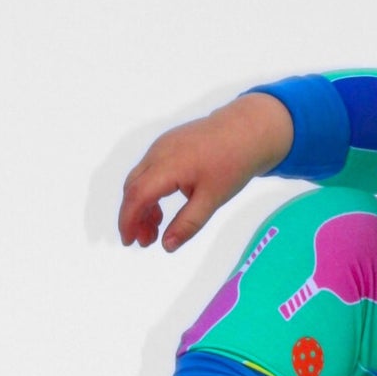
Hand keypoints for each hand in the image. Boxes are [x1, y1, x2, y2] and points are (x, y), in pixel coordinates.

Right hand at [118, 94, 293, 251]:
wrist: (248, 129)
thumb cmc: (232, 163)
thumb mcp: (212, 199)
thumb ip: (188, 223)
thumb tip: (167, 246)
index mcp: (168, 166)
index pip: (136, 196)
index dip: (128, 221)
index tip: (129, 242)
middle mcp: (159, 152)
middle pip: (133, 188)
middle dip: (134, 217)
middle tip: (146, 241)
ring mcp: (162, 145)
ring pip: (140, 179)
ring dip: (142, 205)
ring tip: (155, 228)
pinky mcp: (168, 144)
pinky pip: (149, 170)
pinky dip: (149, 192)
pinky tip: (161, 208)